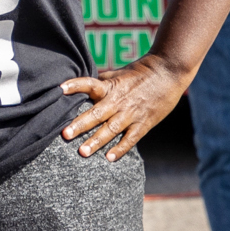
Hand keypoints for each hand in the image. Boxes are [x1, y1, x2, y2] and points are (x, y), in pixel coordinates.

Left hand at [61, 54, 190, 160]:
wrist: (168, 72)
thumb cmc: (141, 72)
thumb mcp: (119, 73)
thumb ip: (101, 82)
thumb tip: (82, 86)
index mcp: (111, 86)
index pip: (89, 84)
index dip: (75, 85)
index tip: (60, 89)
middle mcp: (118, 101)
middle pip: (97, 113)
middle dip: (80, 125)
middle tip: (65, 134)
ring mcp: (131, 113)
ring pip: (111, 129)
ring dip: (96, 141)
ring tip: (82, 152)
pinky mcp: (144, 123)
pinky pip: (131, 139)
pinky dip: (120, 149)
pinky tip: (109, 158)